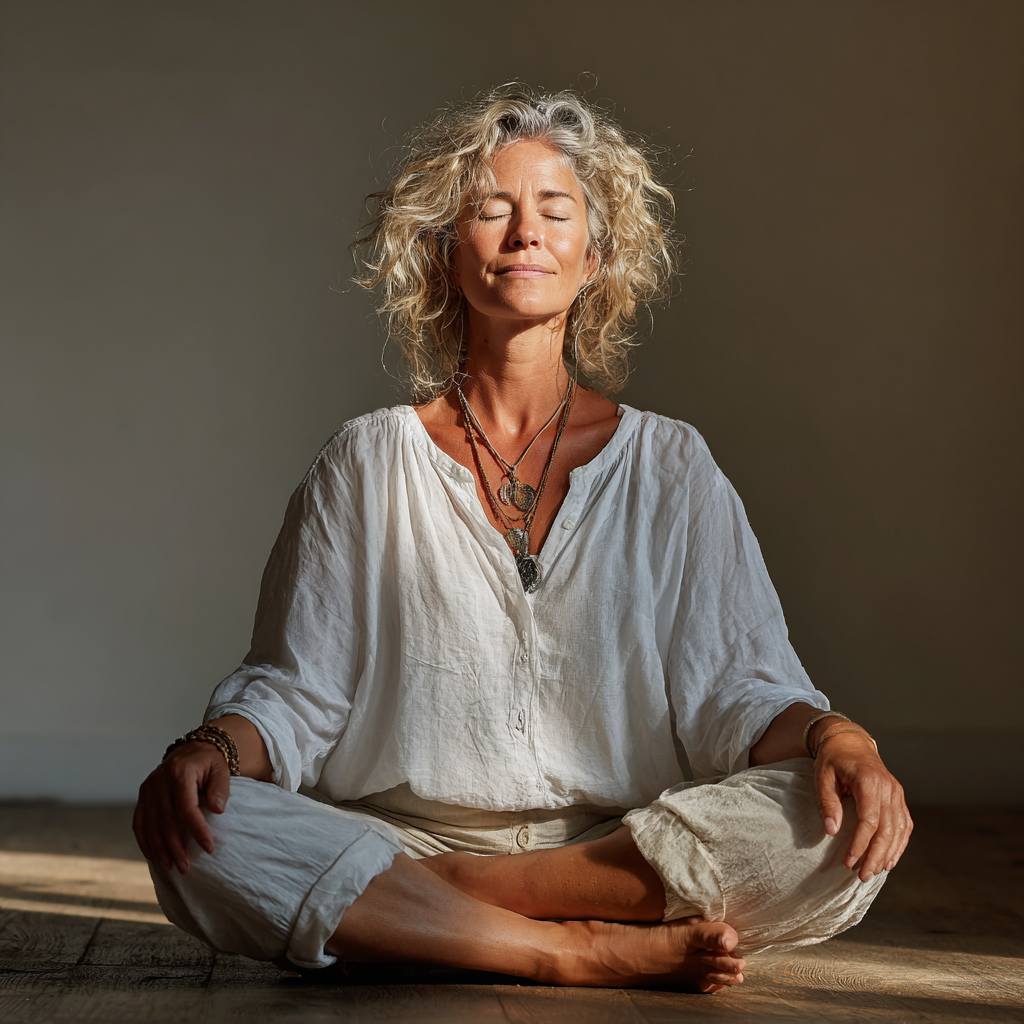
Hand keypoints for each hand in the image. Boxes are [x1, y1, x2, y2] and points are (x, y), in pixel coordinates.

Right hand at [133, 741, 231, 873]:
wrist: (192, 750)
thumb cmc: (210, 763)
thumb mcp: (221, 770)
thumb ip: (220, 788)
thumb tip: (218, 810)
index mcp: (180, 772)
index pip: (186, 808)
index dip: (197, 830)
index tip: (209, 848)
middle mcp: (159, 780)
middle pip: (166, 820)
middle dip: (176, 847)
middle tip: (186, 867)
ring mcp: (148, 789)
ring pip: (151, 825)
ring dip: (159, 849)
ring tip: (170, 868)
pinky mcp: (142, 796)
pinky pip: (139, 823)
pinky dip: (145, 842)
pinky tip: (153, 857)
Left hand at [814, 730, 912, 880]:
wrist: (851, 740)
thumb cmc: (833, 758)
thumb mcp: (822, 776)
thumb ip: (827, 802)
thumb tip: (831, 831)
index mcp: (869, 780)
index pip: (869, 820)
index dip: (860, 844)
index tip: (848, 862)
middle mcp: (888, 788)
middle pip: (887, 829)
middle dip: (875, 855)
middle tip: (863, 876)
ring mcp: (897, 793)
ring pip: (899, 830)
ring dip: (888, 854)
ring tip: (875, 872)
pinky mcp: (899, 797)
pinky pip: (905, 824)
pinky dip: (900, 844)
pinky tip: (890, 859)